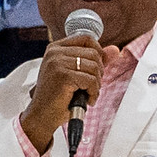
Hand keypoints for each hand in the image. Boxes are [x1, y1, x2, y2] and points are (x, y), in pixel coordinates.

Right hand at [18, 32, 103, 152]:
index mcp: (55, 48)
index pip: (86, 39)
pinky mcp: (63, 76)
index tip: (96, 70)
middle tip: (91, 87)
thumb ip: (94, 60)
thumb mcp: (76, 74)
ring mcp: (57, 63)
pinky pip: (91, 80)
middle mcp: (54, 52)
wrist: (41, 116)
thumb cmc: (58, 97)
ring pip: (94, 67)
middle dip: (98, 72)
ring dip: (96, 84)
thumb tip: (115, 50)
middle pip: (93, 53)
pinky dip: (93, 93)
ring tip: (88, 94)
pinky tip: (87, 100)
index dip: (98, 53)